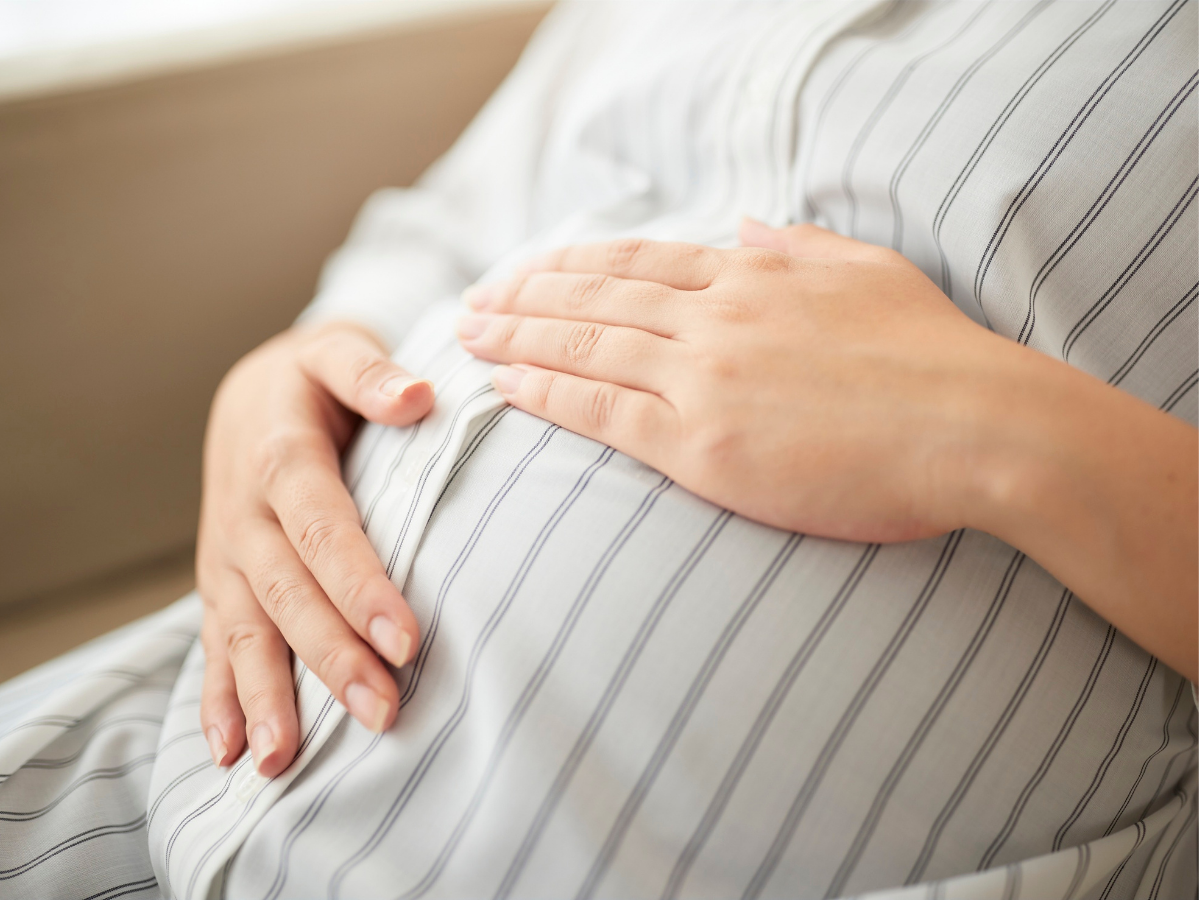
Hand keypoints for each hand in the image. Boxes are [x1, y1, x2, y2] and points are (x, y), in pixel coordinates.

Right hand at [198, 321, 432, 775]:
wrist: (252, 390)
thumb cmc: (312, 377)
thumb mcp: (336, 350)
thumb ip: (371, 371)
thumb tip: (418, 397)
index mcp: (280, 458)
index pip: (323, 529)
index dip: (359, 584)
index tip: (404, 639)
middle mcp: (245, 515)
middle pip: (286, 593)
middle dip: (330, 657)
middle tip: (380, 712)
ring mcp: (225, 554)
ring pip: (242, 630)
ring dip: (265, 695)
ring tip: (283, 759)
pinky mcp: (221, 581)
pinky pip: (212, 642)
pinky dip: (218, 696)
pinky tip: (231, 749)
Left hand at [456, 221, 1197, 678]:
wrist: (977, 426)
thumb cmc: (937, 355)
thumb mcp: (868, 271)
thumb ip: (796, 247)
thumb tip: (745, 225)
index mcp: (752, 277)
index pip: (638, 264)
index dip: (573, 264)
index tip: (530, 270)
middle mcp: (715, 318)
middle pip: (595, 299)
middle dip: (525, 297)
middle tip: (473, 301)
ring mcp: (703, 379)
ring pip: (585, 348)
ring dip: (518, 339)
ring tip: (470, 336)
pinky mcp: (701, 445)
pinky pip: (601, 411)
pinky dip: (546, 394)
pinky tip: (504, 387)